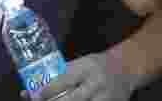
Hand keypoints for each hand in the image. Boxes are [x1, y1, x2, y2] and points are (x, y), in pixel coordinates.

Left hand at [22, 51, 136, 100]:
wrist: (127, 68)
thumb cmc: (98, 65)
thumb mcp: (83, 63)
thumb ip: (66, 73)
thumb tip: (40, 84)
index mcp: (87, 67)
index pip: (64, 79)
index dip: (48, 89)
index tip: (34, 95)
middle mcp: (96, 82)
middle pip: (72, 99)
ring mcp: (105, 97)